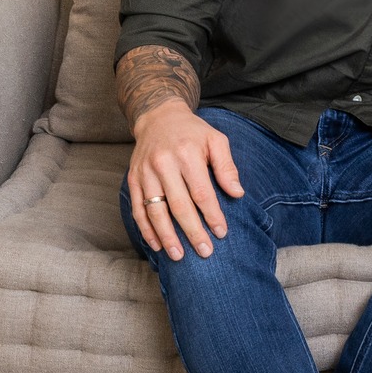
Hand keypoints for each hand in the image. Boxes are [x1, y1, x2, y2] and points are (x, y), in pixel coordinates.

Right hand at [127, 102, 242, 260]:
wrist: (159, 117)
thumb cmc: (193, 132)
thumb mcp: (216, 140)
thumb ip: (227, 166)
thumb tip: (237, 193)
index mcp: (187, 154)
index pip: (201, 192)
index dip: (212, 215)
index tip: (222, 233)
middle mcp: (163, 163)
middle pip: (179, 205)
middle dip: (193, 232)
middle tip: (205, 252)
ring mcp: (145, 172)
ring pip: (155, 211)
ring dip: (167, 236)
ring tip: (179, 255)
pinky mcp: (133, 179)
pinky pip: (137, 209)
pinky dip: (146, 229)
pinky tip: (156, 244)